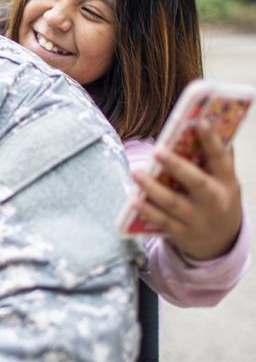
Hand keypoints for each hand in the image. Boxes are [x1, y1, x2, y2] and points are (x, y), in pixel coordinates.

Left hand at [131, 120, 242, 259]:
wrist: (221, 241)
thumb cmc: (219, 198)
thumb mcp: (226, 180)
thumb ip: (218, 157)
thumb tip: (213, 121)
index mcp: (227, 182)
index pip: (220, 158)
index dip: (211, 140)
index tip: (200, 121)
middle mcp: (214, 201)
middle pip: (196, 182)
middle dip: (177, 166)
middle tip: (157, 151)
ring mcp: (198, 219)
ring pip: (174, 203)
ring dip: (153, 189)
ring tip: (136, 173)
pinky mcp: (182, 233)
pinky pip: (162, 222)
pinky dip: (148, 211)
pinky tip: (134, 201)